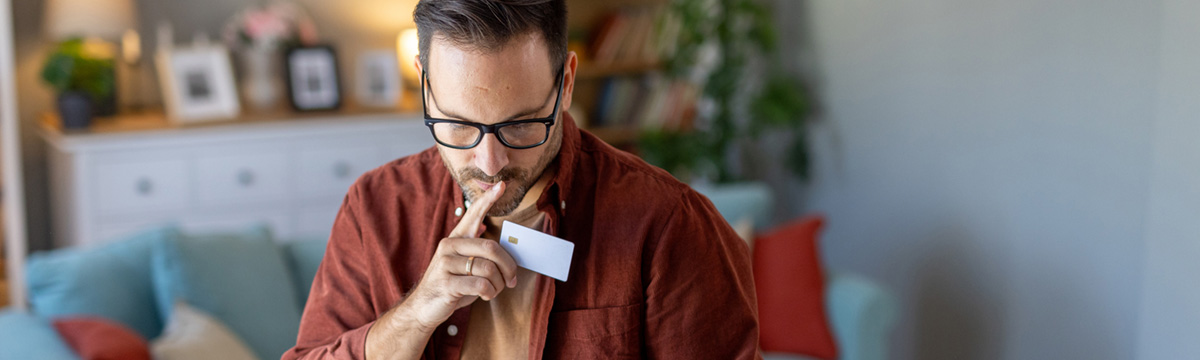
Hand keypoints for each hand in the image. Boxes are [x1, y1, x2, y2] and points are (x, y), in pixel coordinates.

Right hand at [401, 181, 519, 331]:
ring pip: (488, 269)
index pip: (473, 214)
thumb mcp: (464, 264)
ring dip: (498, 284)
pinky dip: (489, 293)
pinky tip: (485, 296)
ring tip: (494, 290)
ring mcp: (445, 264)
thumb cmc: (451, 284)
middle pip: (491, 248)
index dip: (488, 200)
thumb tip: (495, 237)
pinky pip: (480, 284)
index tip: (501, 185)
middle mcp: (449, 246)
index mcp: (456, 239)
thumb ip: (477, 252)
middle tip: (512, 279)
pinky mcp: (446, 283)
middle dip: (508, 266)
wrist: (423, 307)